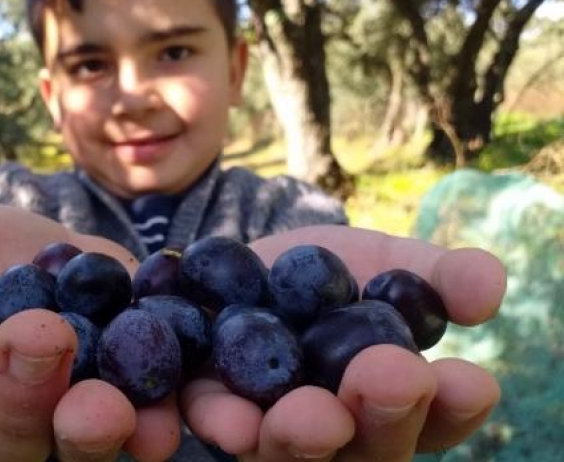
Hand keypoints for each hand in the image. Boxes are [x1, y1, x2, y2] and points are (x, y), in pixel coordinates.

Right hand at [0, 205, 181, 461]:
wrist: (67, 250)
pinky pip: (151, 430)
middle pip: (6, 449)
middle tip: (35, 338)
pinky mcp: (142, 414)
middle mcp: (11, 441)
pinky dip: (161, 423)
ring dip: (89, 430)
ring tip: (103, 400)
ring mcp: (76, 436)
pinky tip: (172, 413)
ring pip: (77, 453)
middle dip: (17, 400)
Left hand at [181, 225, 504, 460]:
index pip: (436, 418)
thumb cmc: (335, 273)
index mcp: (392, 401)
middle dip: (382, 415)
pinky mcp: (212, 406)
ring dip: (303, 436)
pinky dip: (224, 423)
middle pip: (368, 448)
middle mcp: (339, 430)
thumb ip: (439, 278)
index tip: (471, 379)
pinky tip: (228, 418)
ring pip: (291, 452)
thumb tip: (488, 285)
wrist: (249, 259)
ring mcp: (273, 428)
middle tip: (389, 375)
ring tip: (311, 413)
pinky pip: (217, 425)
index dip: (455, 406)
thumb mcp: (392, 263)